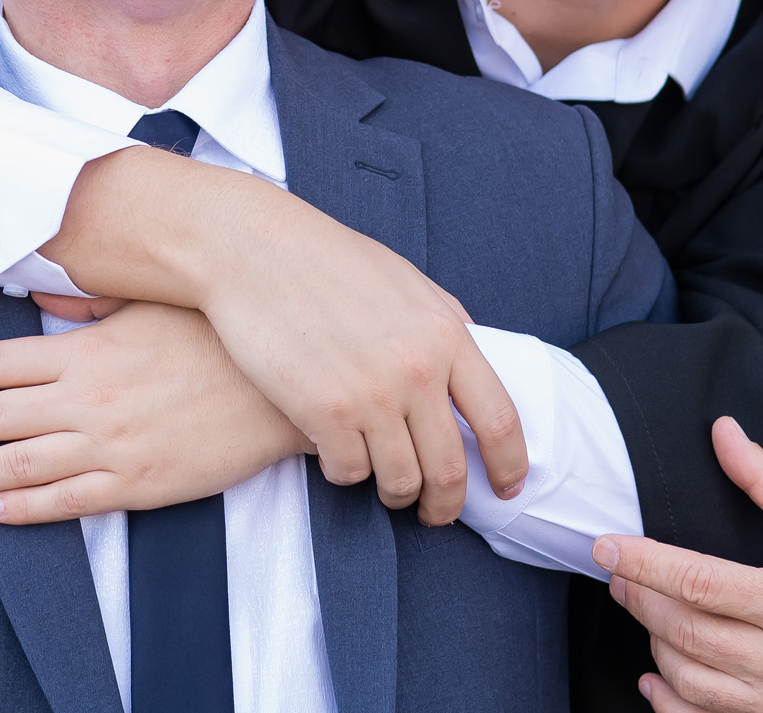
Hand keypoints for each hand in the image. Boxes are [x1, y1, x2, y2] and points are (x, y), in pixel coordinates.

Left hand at [0, 302, 306, 522]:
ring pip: (19, 465)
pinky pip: (70, 500)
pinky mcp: (139, 482)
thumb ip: (94, 307)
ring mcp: (111, 445)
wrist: (279, 386)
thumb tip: (49, 300)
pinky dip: (27, 508)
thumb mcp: (150, 305)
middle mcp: (87, 398)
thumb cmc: (217, 336)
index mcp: (86, 351)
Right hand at [50, 147, 527, 525]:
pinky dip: (344, 470)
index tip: (506, 488)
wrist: (252, 249)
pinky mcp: (323, 411)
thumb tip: (469, 374)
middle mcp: (417, 368)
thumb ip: (441, 330)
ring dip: (393, 491)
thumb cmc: (325, 260)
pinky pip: (348, 471)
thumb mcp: (404, 283)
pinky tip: (334, 451)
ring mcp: (371, 393)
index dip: (510, 465)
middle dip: (445, 504)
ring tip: (383, 485)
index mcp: (445, 333)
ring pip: (400, 480)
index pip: (500, 420)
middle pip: (450, 468)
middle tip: (434, 512)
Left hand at [593, 417, 762, 712]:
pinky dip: (671, 703)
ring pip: (689, 679)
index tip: (604, 546)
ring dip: (653, 644)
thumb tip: (723, 432)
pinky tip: (656, 679)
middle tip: (618, 572)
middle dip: (638, 597)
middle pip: (682, 631)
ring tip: (644, 610)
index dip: (642, 562)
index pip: (697, 582)